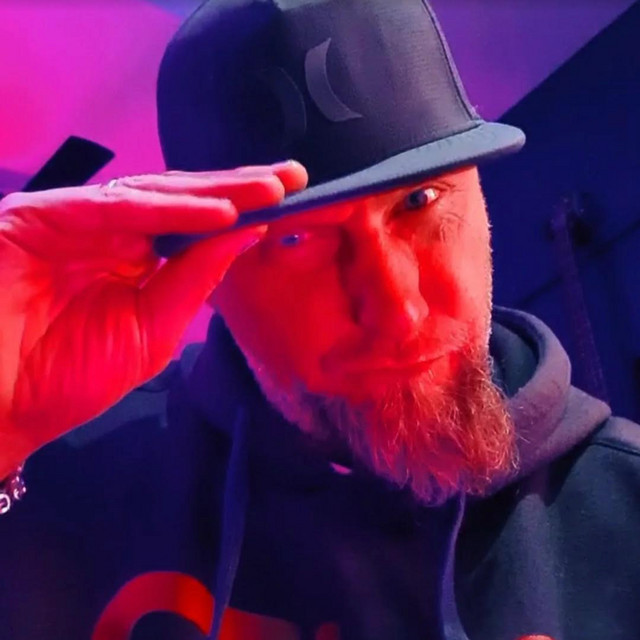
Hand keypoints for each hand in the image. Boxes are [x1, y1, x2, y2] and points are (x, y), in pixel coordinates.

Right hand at [0, 161, 307, 474]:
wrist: (0, 406)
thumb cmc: (69, 376)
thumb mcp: (153, 330)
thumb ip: (194, 281)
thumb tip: (246, 234)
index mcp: (136, 259)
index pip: (196, 226)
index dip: (243, 210)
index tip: (291, 201)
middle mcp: (110, 232)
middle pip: (183, 200)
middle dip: (239, 187)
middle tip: (293, 178)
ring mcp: (76, 220)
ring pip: (153, 193)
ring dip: (212, 191)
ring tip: (266, 189)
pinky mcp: (40, 216)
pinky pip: (109, 207)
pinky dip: (162, 208)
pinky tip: (213, 211)